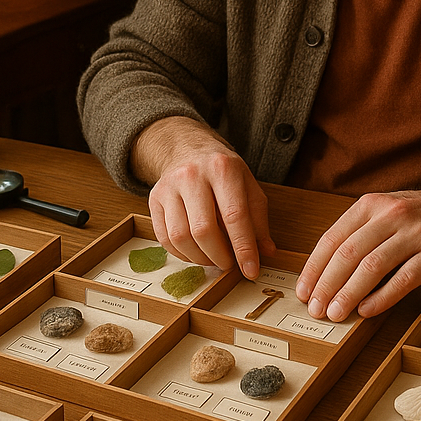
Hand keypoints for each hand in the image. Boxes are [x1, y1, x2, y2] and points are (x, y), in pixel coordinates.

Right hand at [131, 117, 275, 277]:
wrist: (189, 149)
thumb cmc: (222, 172)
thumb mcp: (248, 186)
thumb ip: (258, 219)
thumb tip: (266, 252)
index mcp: (222, 169)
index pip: (234, 215)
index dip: (244, 248)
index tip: (251, 271)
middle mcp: (192, 175)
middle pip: (203, 229)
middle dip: (219, 256)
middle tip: (229, 264)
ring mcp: (169, 186)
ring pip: (180, 237)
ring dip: (200, 258)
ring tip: (213, 258)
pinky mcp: (154, 199)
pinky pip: (164, 238)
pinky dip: (182, 254)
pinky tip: (195, 252)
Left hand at [295, 175, 420, 320]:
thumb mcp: (389, 210)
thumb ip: (362, 233)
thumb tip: (329, 272)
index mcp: (372, 205)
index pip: (333, 238)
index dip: (315, 268)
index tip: (304, 291)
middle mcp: (391, 215)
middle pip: (348, 254)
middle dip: (327, 285)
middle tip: (315, 310)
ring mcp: (416, 234)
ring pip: (372, 267)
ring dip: (349, 294)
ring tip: (336, 313)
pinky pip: (404, 279)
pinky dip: (382, 298)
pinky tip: (367, 311)